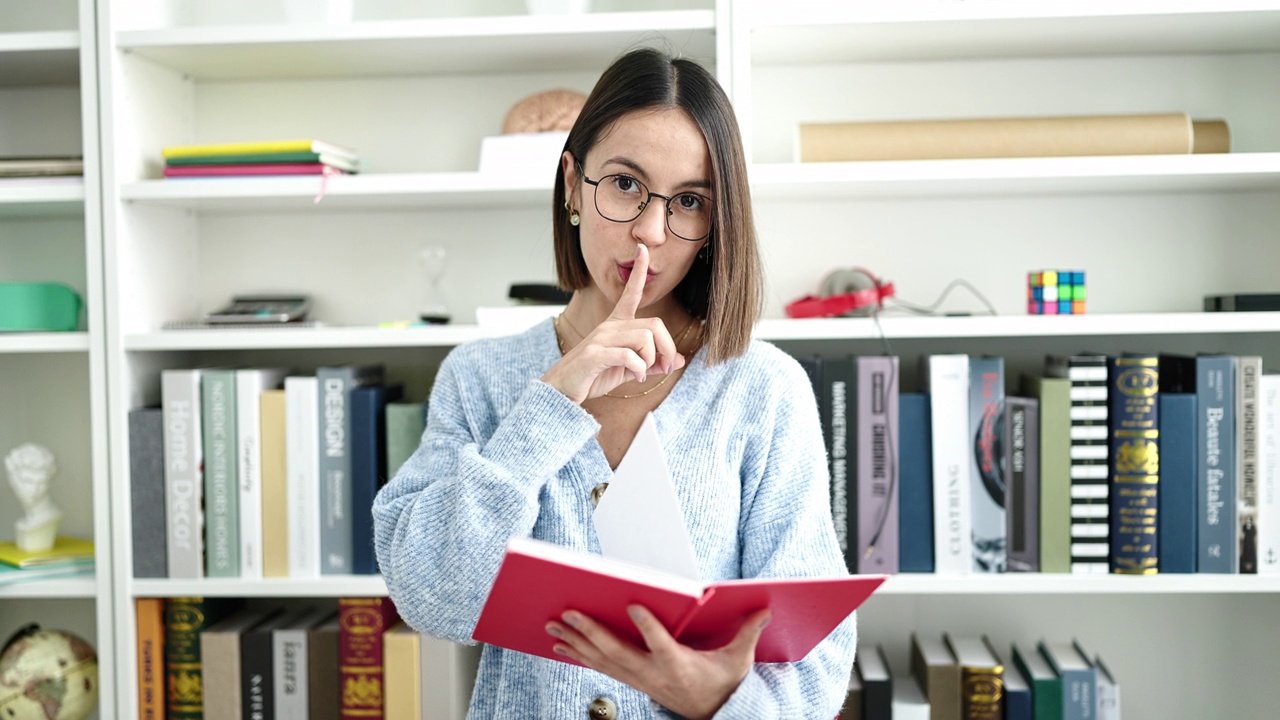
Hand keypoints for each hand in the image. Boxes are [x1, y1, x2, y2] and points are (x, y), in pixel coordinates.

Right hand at [542, 244, 686, 402]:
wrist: (561, 391)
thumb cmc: (594, 376)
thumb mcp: (629, 370)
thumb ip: (653, 363)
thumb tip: (679, 361)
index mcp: (616, 324)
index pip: (631, 293)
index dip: (639, 271)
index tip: (643, 249)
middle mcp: (609, 326)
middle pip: (654, 325)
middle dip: (667, 348)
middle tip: (663, 367)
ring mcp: (601, 338)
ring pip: (644, 339)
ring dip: (652, 360)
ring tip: (642, 373)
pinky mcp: (595, 354)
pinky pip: (630, 356)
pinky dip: (639, 370)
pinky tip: (634, 378)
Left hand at [545, 605, 770, 719]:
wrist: (711, 715)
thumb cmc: (722, 682)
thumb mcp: (738, 660)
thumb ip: (748, 633)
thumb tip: (765, 608)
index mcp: (678, 664)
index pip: (660, 643)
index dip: (647, 626)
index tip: (633, 604)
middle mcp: (652, 673)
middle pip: (617, 651)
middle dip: (590, 631)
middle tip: (568, 612)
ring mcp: (637, 678)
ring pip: (601, 659)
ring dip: (575, 642)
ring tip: (552, 624)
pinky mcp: (630, 679)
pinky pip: (599, 666)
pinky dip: (578, 654)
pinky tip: (560, 644)